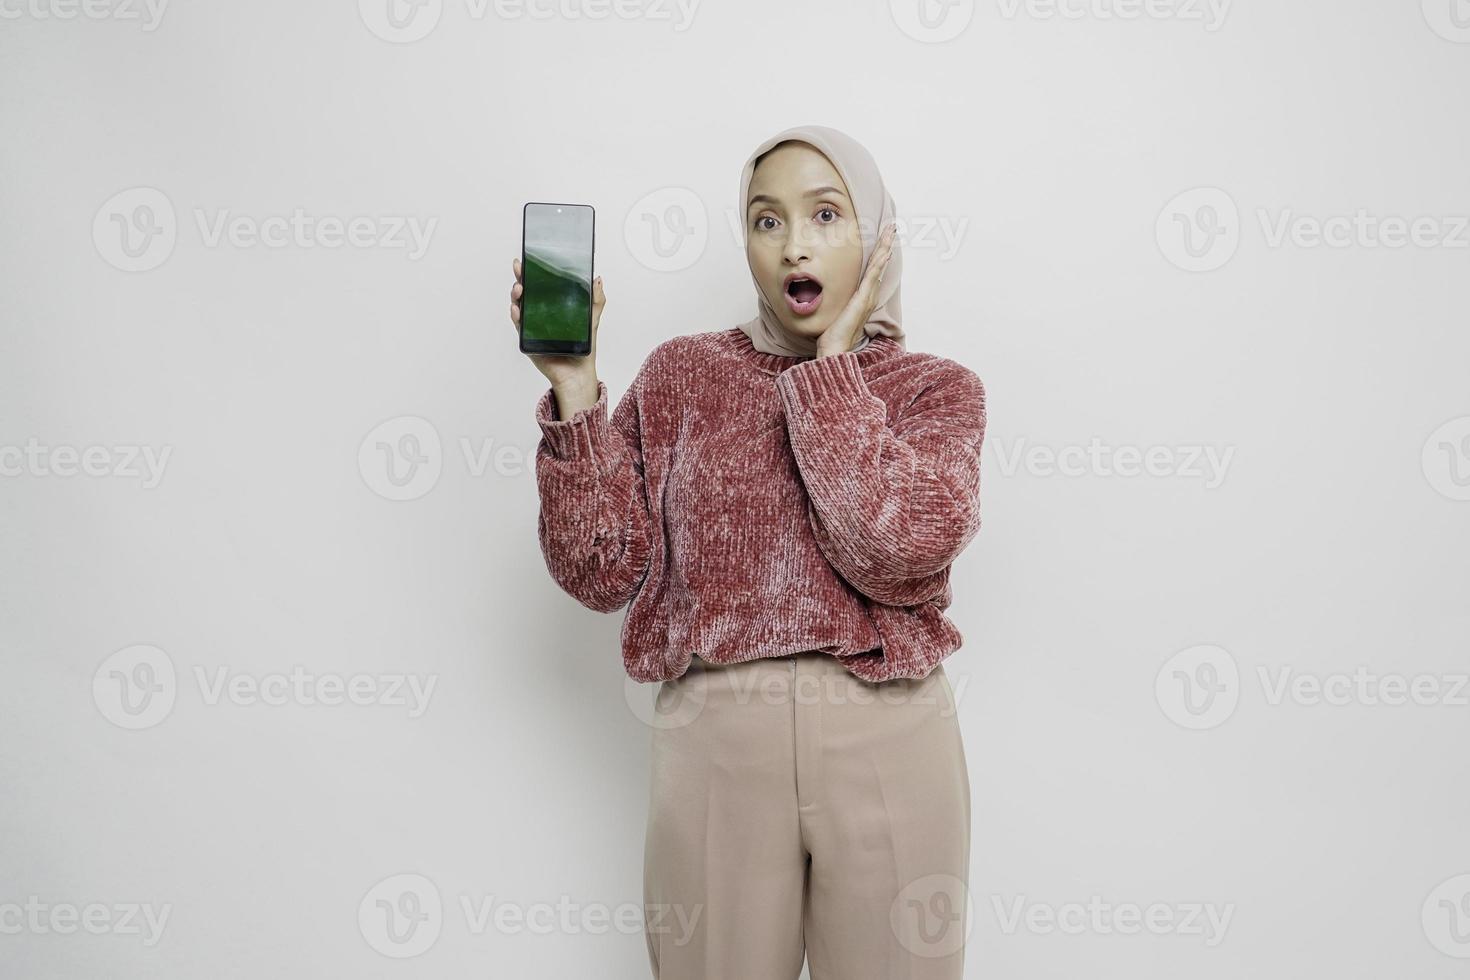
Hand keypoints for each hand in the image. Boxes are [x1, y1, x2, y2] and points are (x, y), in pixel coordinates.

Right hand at [511, 257, 603, 406]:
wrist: (578, 372)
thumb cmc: (583, 347)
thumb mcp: (592, 319)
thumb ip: (595, 300)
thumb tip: (597, 279)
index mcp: (553, 306)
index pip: (540, 285)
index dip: (533, 272)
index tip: (528, 260)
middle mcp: (540, 313)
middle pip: (526, 292)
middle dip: (521, 278)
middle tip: (520, 269)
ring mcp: (532, 326)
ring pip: (519, 306)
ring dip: (516, 296)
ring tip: (519, 289)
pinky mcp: (528, 339)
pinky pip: (519, 325)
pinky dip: (516, 316)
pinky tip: (517, 309)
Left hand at [816, 221, 896, 356]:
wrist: (835, 349)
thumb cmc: (832, 335)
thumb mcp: (833, 312)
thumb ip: (833, 302)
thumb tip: (821, 293)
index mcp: (862, 298)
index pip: (872, 270)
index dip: (878, 254)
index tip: (881, 240)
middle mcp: (868, 296)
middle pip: (879, 264)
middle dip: (885, 245)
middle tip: (891, 228)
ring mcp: (867, 296)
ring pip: (879, 265)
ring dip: (885, 247)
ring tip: (890, 231)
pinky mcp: (863, 298)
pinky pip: (873, 274)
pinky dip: (880, 260)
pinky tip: (884, 249)